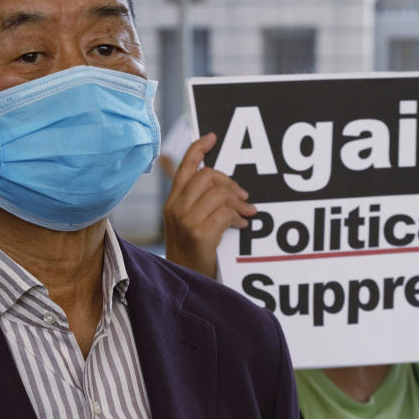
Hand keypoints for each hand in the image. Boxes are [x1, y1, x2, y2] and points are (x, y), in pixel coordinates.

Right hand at [163, 133, 256, 277]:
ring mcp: (186, 220)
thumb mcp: (187, 223)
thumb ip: (198, 202)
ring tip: (247, 212)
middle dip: (230, 182)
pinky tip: (241, 226)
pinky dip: (238, 217)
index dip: (198, 148)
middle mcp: (175, 207)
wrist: (185, 281)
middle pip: (207, 175)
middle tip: (243, 196)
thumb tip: (225, 186)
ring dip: (238, 201)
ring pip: (219, 193)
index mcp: (172, 201)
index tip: (212, 137)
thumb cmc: (191, 253)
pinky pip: (225, 213)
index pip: (184, 166)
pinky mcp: (199, 233)